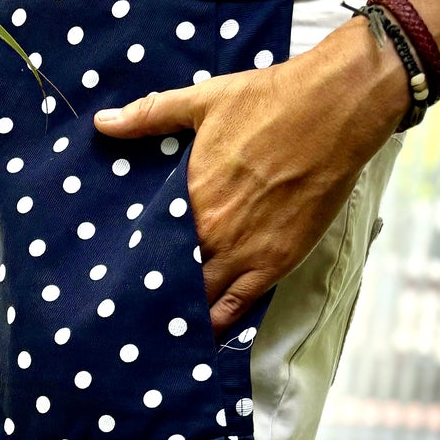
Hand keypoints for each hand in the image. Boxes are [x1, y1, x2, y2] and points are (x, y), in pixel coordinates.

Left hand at [93, 20, 406, 331]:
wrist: (336, 109)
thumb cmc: (272, 100)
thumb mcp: (203, 100)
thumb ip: (150, 115)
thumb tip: (103, 122)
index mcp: (188, 194)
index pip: (146, 239)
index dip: (131, 256)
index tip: (112, 269)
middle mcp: (210, 230)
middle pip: (167, 275)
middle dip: (150, 290)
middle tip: (128, 308)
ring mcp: (242, 251)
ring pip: (198, 298)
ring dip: (178, 313)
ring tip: (155, 332)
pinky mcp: (274, 263)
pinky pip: (237, 307)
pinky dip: (216, 326)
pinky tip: (198, 339)